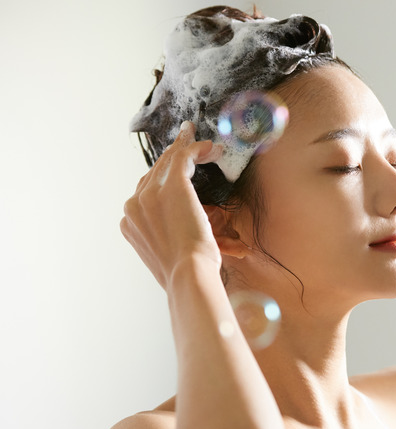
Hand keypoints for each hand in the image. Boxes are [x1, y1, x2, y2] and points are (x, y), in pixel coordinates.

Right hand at [120, 121, 224, 291]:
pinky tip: (211, 148)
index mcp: (130, 223)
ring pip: (167, 161)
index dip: (162, 174)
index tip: (177, 163)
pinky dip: (196, 149)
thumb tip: (181, 230)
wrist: (187, 275)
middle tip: (184, 136)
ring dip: (183, 145)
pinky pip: (183, 158)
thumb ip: (167, 236)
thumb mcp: (169, 253)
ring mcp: (149, 195)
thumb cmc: (187, 273)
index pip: (146, 190)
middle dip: (171, 154)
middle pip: (154, 171)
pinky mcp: (172, 187)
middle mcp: (134, 206)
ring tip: (194, 133)